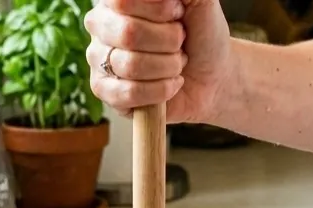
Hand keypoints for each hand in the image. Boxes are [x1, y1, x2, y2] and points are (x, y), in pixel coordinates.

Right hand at [85, 0, 232, 122]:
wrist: (212, 79)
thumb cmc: (202, 37)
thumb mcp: (199, 2)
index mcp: (117, 0)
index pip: (122, 0)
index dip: (158, 10)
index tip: (179, 15)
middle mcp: (102, 25)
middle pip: (129, 33)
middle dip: (168, 41)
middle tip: (180, 44)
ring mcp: (99, 60)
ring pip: (131, 65)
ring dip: (167, 67)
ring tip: (176, 65)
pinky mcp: (105, 92)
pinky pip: (129, 93)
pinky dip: (160, 91)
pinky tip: (170, 86)